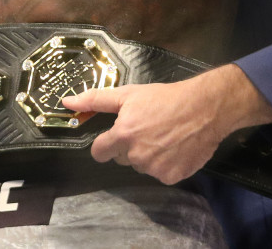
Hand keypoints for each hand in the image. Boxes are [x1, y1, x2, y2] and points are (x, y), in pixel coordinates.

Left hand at [62, 66, 271, 184]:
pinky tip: (174, 148)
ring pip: (142, 166)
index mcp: (123, 135)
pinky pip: (161, 173)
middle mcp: (136, 156)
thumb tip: (67, 102)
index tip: (111, 140)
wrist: (204, 109)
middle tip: (146, 130)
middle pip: (122, 158)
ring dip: (148, 155)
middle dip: (129, 146)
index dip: (104, 145)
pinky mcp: (172, 177)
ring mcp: (155, 169)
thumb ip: (95, 100)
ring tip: (163, 137)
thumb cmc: (164, 98)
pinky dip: (165, 164)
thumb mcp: (128, 94)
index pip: (99, 152)